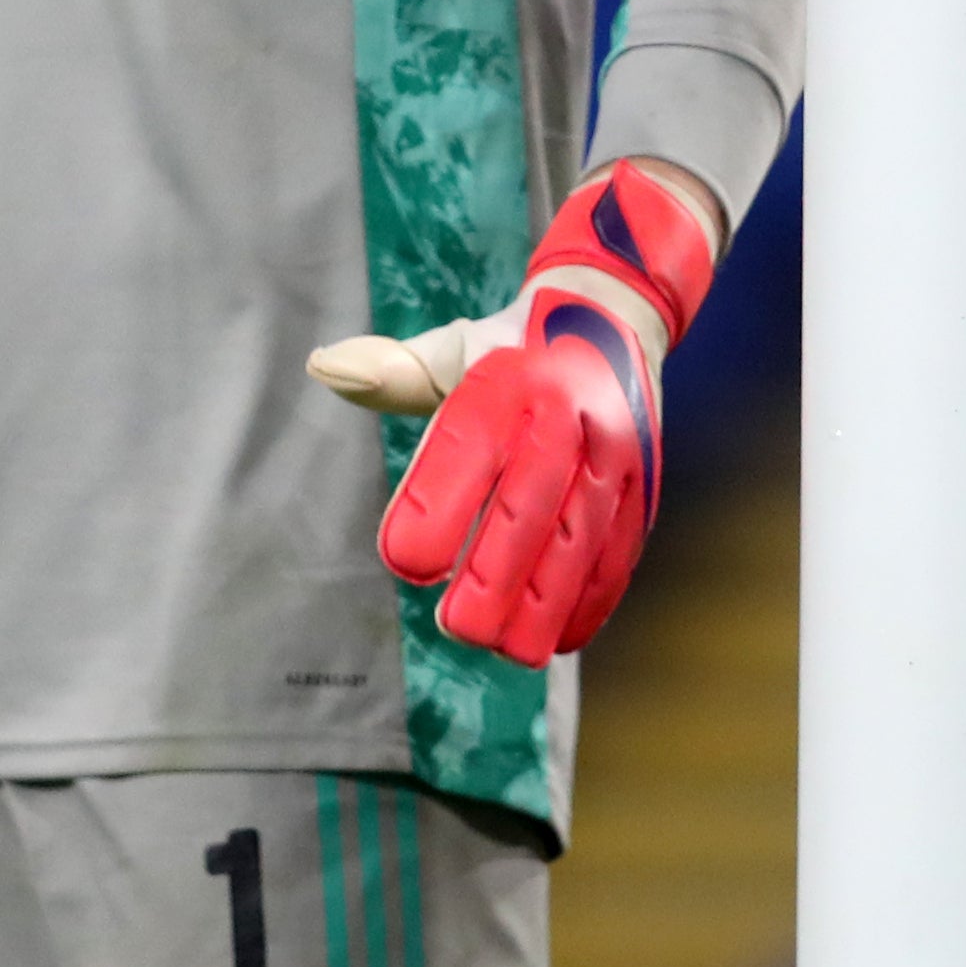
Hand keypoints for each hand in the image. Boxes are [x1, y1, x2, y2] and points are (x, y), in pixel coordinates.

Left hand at [307, 159, 718, 664]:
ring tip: (504, 650)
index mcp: (512, 376)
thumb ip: (391, 370)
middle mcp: (570, 412)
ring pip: (582, 536)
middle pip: (532, 500)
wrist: (615, 317)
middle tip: (455, 627)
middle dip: (497, 571)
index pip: (472, 441)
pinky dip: (592, 600)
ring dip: (545, 601)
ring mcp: (614, 452)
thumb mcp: (453, 348)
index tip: (404, 561)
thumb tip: (324, 368)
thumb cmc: (510, 349)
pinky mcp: (641, 486)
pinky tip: (557, 640)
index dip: (438, 502)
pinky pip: (621, 548)